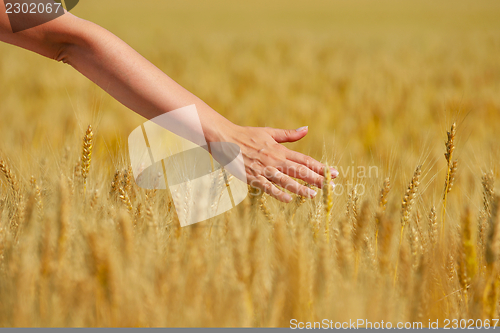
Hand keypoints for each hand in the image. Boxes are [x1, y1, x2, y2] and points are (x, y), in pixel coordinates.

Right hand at [219, 124, 338, 202]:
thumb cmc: (248, 135)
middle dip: (317, 179)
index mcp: (280, 150)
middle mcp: (275, 160)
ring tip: (314, 195)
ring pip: (286, 181)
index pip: (305, 160)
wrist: (225, 139)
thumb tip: (306, 129)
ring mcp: (264, 169)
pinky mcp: (252, 177)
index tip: (334, 173)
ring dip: (301, 188)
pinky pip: (268, 187)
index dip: (320, 167)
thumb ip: (289, 135)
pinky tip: (289, 200)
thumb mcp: (269, 132)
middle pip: (300, 171)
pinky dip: (278, 193)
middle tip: (332, 187)